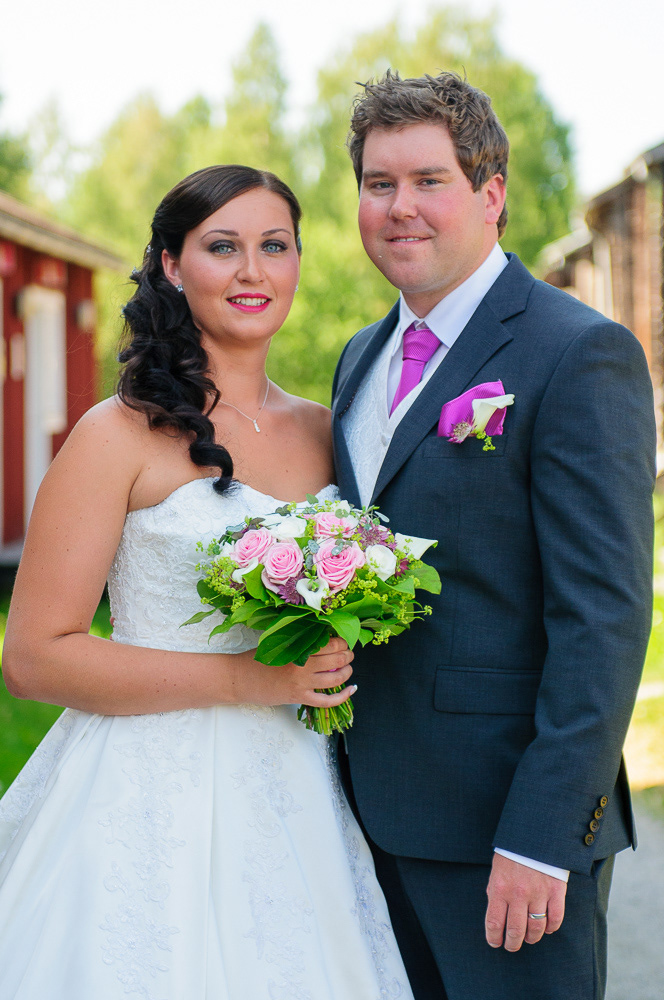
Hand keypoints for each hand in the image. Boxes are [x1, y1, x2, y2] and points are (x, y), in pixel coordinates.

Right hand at [229, 638, 354, 707]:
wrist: (239, 679)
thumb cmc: (256, 658)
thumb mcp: (277, 642)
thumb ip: (298, 639)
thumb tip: (322, 636)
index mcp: (297, 647)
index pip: (330, 643)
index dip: (341, 641)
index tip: (342, 641)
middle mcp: (302, 665)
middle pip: (337, 659)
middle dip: (348, 655)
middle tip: (348, 653)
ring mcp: (301, 683)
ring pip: (336, 679)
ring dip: (347, 672)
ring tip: (348, 668)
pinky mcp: (299, 698)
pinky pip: (327, 701)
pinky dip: (343, 697)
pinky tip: (351, 690)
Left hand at [485, 854, 566, 950]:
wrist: (533, 834)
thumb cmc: (512, 853)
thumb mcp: (497, 872)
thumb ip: (497, 894)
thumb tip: (497, 918)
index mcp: (499, 888)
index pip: (494, 923)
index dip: (494, 938)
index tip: (495, 943)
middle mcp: (518, 894)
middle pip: (516, 931)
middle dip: (512, 944)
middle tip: (511, 946)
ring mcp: (538, 893)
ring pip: (536, 928)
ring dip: (531, 938)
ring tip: (528, 938)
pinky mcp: (556, 891)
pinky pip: (555, 919)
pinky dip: (551, 928)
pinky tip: (547, 928)